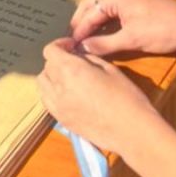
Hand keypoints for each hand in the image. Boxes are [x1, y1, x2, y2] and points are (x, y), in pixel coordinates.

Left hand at [38, 39, 154, 156]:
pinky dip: (51, 93)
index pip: (50, 51)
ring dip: (52, 77)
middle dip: (58, 61)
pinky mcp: (61, 120)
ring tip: (68, 78)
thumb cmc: (127, 98)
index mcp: (70, 70)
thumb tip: (78, 56)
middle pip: (47, 67)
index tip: (71, 47)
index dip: (60, 45)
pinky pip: (47, 101)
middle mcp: (58, 87)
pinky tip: (67, 94)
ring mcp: (57, 106)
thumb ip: (89, 59)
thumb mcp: (110, 69)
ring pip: (43, 84)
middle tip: (74, 62)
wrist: (132, 132)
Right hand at [70, 0, 175, 56]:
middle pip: (90, 5)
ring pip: (101, 5)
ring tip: (84, 38)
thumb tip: (82, 49)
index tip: (70, 48)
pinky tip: (102, 32)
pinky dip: (104, 19)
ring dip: (91, 21)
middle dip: (80, 23)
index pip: (88, 15)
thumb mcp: (132, 40)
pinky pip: (112, 7)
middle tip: (72, 41)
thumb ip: (104, 44)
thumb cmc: (165, 30)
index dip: (78, 33)